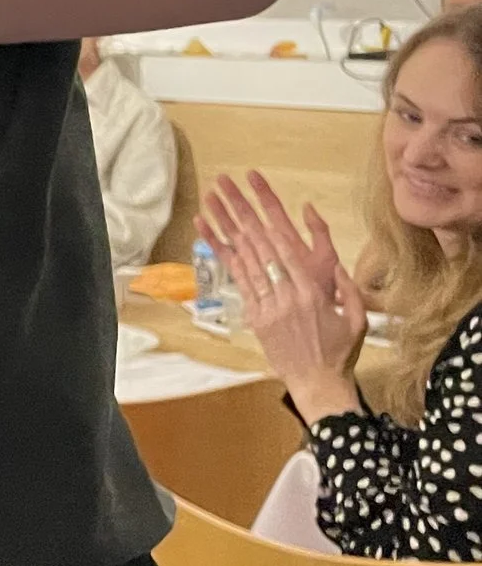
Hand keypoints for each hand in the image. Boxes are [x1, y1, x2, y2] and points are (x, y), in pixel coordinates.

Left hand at [201, 171, 366, 419]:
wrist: (318, 384)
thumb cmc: (341, 350)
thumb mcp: (356, 316)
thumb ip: (345, 284)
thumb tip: (334, 258)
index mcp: (313, 293)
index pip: (286, 246)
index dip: (269, 215)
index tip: (257, 189)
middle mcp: (286, 295)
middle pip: (260, 244)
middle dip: (241, 210)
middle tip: (225, 182)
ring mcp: (266, 305)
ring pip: (243, 257)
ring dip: (225, 224)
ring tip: (212, 197)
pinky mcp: (254, 315)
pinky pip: (236, 278)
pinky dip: (221, 253)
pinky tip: (207, 231)